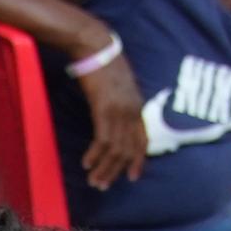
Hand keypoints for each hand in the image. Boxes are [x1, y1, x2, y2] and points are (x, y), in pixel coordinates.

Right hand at [76, 50, 148, 188]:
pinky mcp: (104, 109)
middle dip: (115, 171)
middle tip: (102, 185)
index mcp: (137, 106)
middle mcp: (132, 111)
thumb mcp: (119, 87)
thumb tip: (114, 120)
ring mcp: (119, 111)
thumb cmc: (104, 64)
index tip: (132, 177)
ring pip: (115, 149)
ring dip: (104, 168)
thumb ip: (121, 104)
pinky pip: (103, 139)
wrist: (96, 45)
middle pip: (127, 150)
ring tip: (93, 180)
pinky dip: (96, 154)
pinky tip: (87, 163)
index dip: (138, 161)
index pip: (142, 141)